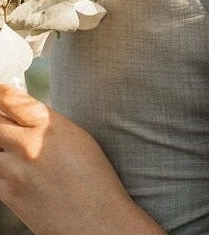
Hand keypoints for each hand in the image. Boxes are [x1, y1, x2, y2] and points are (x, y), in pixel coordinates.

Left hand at [0, 85, 165, 234]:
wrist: (95, 221)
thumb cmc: (95, 177)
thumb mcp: (77, 138)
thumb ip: (46, 123)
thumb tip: (23, 114)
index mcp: (49, 126)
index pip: (10, 100)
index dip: (2, 93)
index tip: (1, 91)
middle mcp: (27, 145)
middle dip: (1, 120)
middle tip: (9, 123)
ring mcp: (11, 171)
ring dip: (3, 145)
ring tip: (22, 151)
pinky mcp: (5, 194)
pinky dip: (5, 168)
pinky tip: (23, 172)